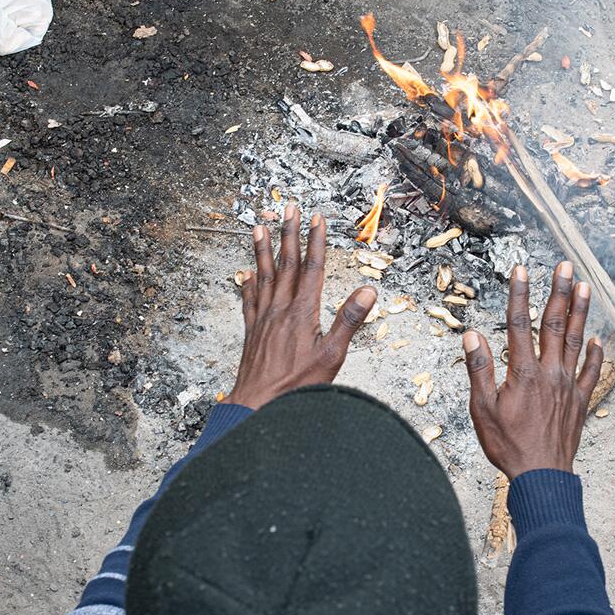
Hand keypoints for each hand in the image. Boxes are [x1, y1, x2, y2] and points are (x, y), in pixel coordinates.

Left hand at [224, 205, 376, 409]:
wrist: (258, 406)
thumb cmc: (297, 387)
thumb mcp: (332, 357)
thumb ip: (348, 321)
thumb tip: (368, 292)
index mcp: (302, 312)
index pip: (312, 268)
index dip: (315, 241)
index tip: (316, 218)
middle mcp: (280, 310)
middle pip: (286, 264)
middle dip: (289, 234)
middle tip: (289, 208)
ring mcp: (262, 319)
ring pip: (263, 276)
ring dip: (263, 250)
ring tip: (260, 227)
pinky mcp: (251, 332)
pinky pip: (248, 300)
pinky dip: (248, 284)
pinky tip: (246, 275)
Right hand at [462, 264, 604, 476]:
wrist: (541, 476)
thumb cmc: (509, 445)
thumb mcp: (482, 409)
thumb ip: (479, 369)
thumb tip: (473, 335)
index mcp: (523, 373)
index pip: (519, 324)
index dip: (519, 294)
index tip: (521, 269)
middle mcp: (549, 373)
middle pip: (554, 324)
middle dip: (558, 292)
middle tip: (565, 266)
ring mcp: (568, 386)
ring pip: (575, 340)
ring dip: (580, 312)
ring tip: (585, 287)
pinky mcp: (580, 402)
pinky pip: (591, 373)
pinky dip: (595, 354)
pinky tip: (597, 339)